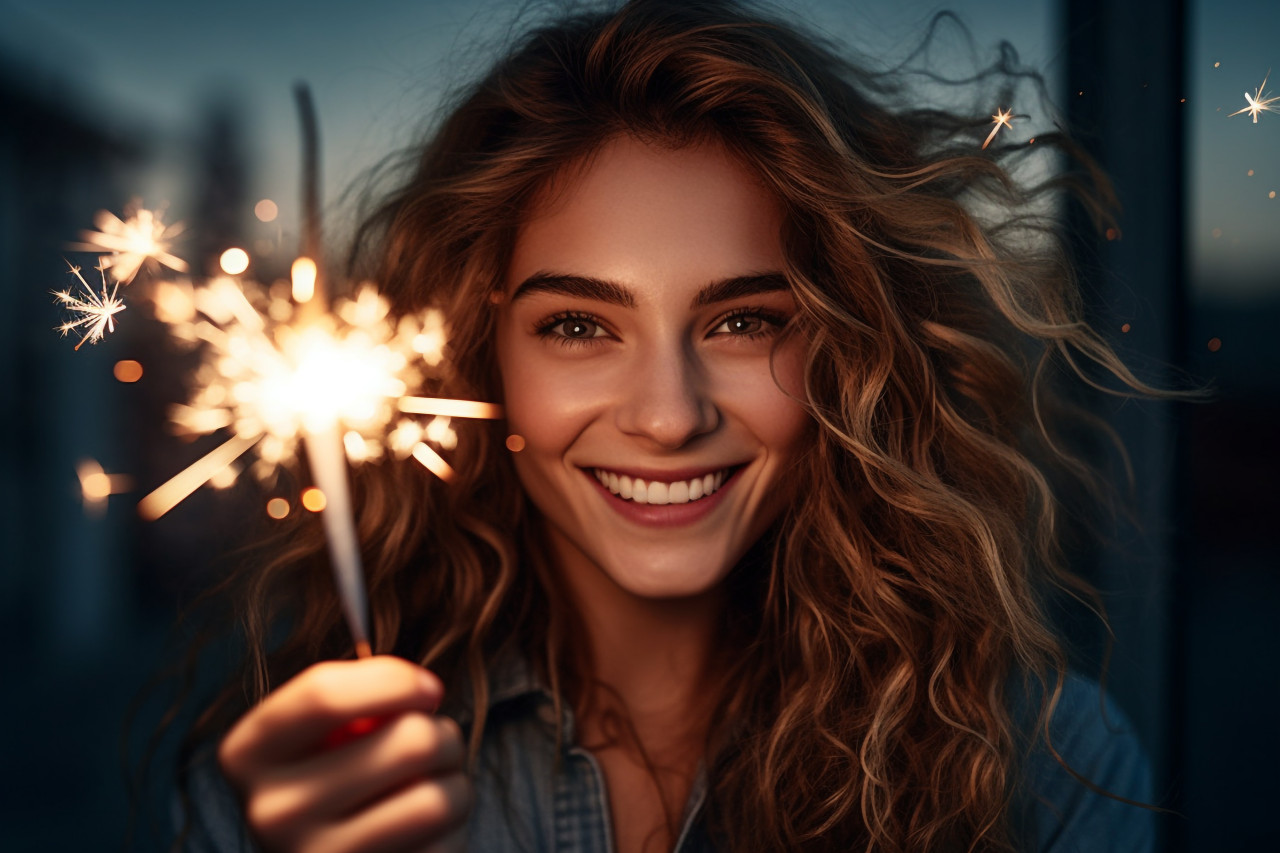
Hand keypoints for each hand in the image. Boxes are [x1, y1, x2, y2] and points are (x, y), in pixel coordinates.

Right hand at [218, 656, 470, 852]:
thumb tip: (422, 693)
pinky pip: (443, 844)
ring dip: (455, 787)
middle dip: (444, 735)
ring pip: (437, 800)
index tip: (429, 690)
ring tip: (435, 790)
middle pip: (409, 742)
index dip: (397, 680)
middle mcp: (271, 812)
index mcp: (249, 753)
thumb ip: (358, 698)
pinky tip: (425, 836)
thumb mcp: (321, 731)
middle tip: (436, 747)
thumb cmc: (336, 777)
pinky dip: (451, 832)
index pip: (324, 694)